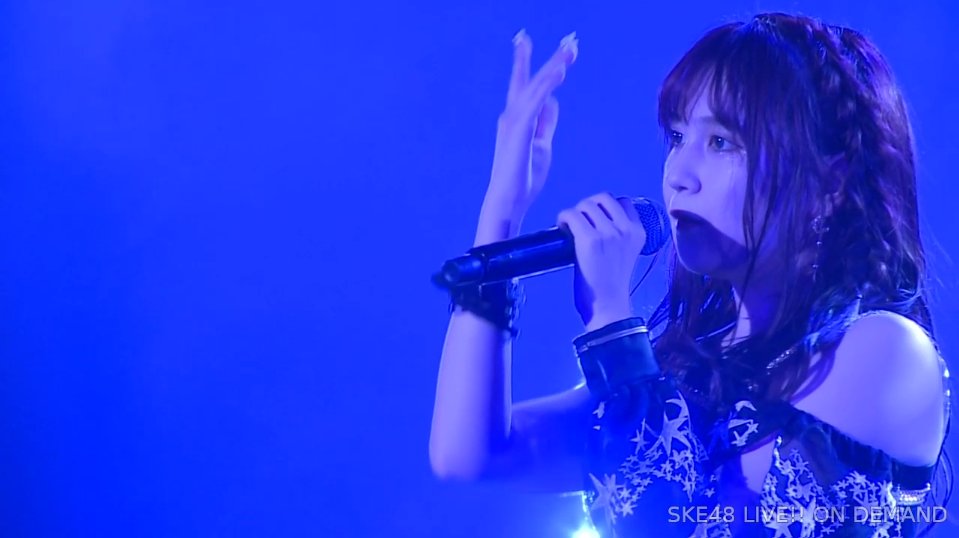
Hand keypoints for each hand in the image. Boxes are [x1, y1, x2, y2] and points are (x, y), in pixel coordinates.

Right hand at [476, 31, 577, 242]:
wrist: (509, 199)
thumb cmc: (523, 176)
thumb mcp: (542, 144)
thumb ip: (545, 122)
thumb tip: (552, 102)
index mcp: (517, 118)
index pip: (524, 84)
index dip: (527, 62)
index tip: (526, 40)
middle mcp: (512, 115)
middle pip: (532, 79)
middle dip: (550, 59)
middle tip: (570, 41)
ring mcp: (514, 121)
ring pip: (536, 86)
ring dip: (554, 66)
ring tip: (571, 49)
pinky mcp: (519, 130)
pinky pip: (535, 102)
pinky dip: (547, 85)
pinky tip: (559, 72)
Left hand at [556, 193, 646, 330]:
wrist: (608, 307)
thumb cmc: (611, 286)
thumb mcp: (625, 254)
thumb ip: (617, 237)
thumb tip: (593, 222)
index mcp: (638, 233)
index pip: (623, 202)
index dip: (605, 207)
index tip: (594, 219)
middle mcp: (626, 229)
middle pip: (603, 198)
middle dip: (588, 206)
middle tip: (579, 221)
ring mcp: (608, 233)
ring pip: (586, 205)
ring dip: (574, 212)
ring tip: (569, 227)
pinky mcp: (590, 240)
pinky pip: (572, 215)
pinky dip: (563, 218)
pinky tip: (561, 228)